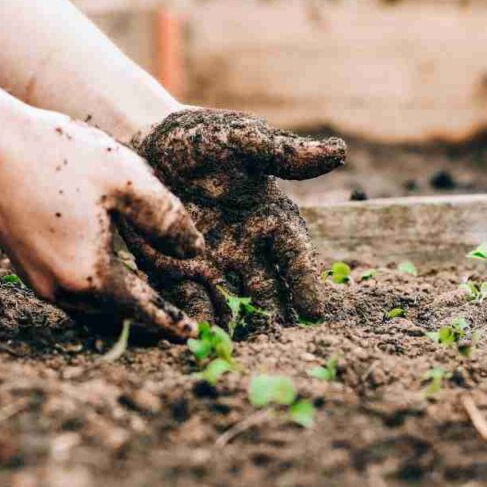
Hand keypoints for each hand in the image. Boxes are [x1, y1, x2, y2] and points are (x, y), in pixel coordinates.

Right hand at [0, 108, 203, 340]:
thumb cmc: (57, 156)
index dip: (171, 322)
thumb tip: (194, 250)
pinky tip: (111, 269)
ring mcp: (38, 281)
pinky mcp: (25, 265)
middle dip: (147, 317)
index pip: (143, 310)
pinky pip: (71, 289)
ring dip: (121, 304)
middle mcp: (61, 290)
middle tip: (177, 318)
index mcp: (91, 277)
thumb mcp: (127, 180)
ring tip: (150, 295)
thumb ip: (167, 219)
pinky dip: (97, 288)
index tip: (193, 335)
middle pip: (116, 315)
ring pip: (92, 306)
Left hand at [127, 109, 345, 326]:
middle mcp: (247, 249)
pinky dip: (196, 317)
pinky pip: (190, 299)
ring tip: (238, 348)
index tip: (314, 312)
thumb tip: (338, 152)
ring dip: (237, 325)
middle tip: (282, 344)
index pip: (295, 256)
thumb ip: (283, 153)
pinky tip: (198, 336)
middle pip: (268, 290)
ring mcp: (213, 264)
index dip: (305, 283)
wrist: (147, 142)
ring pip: (232, 302)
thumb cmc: (202, 139)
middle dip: (275, 317)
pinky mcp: (177, 271)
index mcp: (271, 219)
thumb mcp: (242, 140)